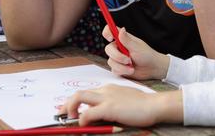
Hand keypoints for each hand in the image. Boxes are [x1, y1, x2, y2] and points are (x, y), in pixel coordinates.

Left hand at [62, 85, 181, 126]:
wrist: (154, 105)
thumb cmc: (143, 106)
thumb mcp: (124, 102)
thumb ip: (111, 106)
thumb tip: (98, 117)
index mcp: (109, 89)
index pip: (87, 93)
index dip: (75, 102)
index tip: (68, 110)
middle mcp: (105, 90)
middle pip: (79, 93)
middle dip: (66, 104)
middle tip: (60, 115)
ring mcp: (107, 98)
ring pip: (79, 97)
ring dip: (70, 108)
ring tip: (69, 119)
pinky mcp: (109, 108)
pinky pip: (88, 113)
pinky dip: (82, 119)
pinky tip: (84, 125)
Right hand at [103, 26, 168, 79]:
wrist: (151, 69)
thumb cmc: (147, 55)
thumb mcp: (137, 47)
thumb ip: (127, 40)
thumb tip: (122, 29)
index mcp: (123, 39)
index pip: (110, 31)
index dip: (107, 32)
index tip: (110, 38)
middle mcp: (118, 47)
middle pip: (108, 49)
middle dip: (117, 56)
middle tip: (128, 60)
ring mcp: (117, 58)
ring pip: (110, 61)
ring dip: (121, 66)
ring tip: (131, 67)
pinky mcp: (118, 67)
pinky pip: (114, 69)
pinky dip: (122, 71)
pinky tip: (130, 70)